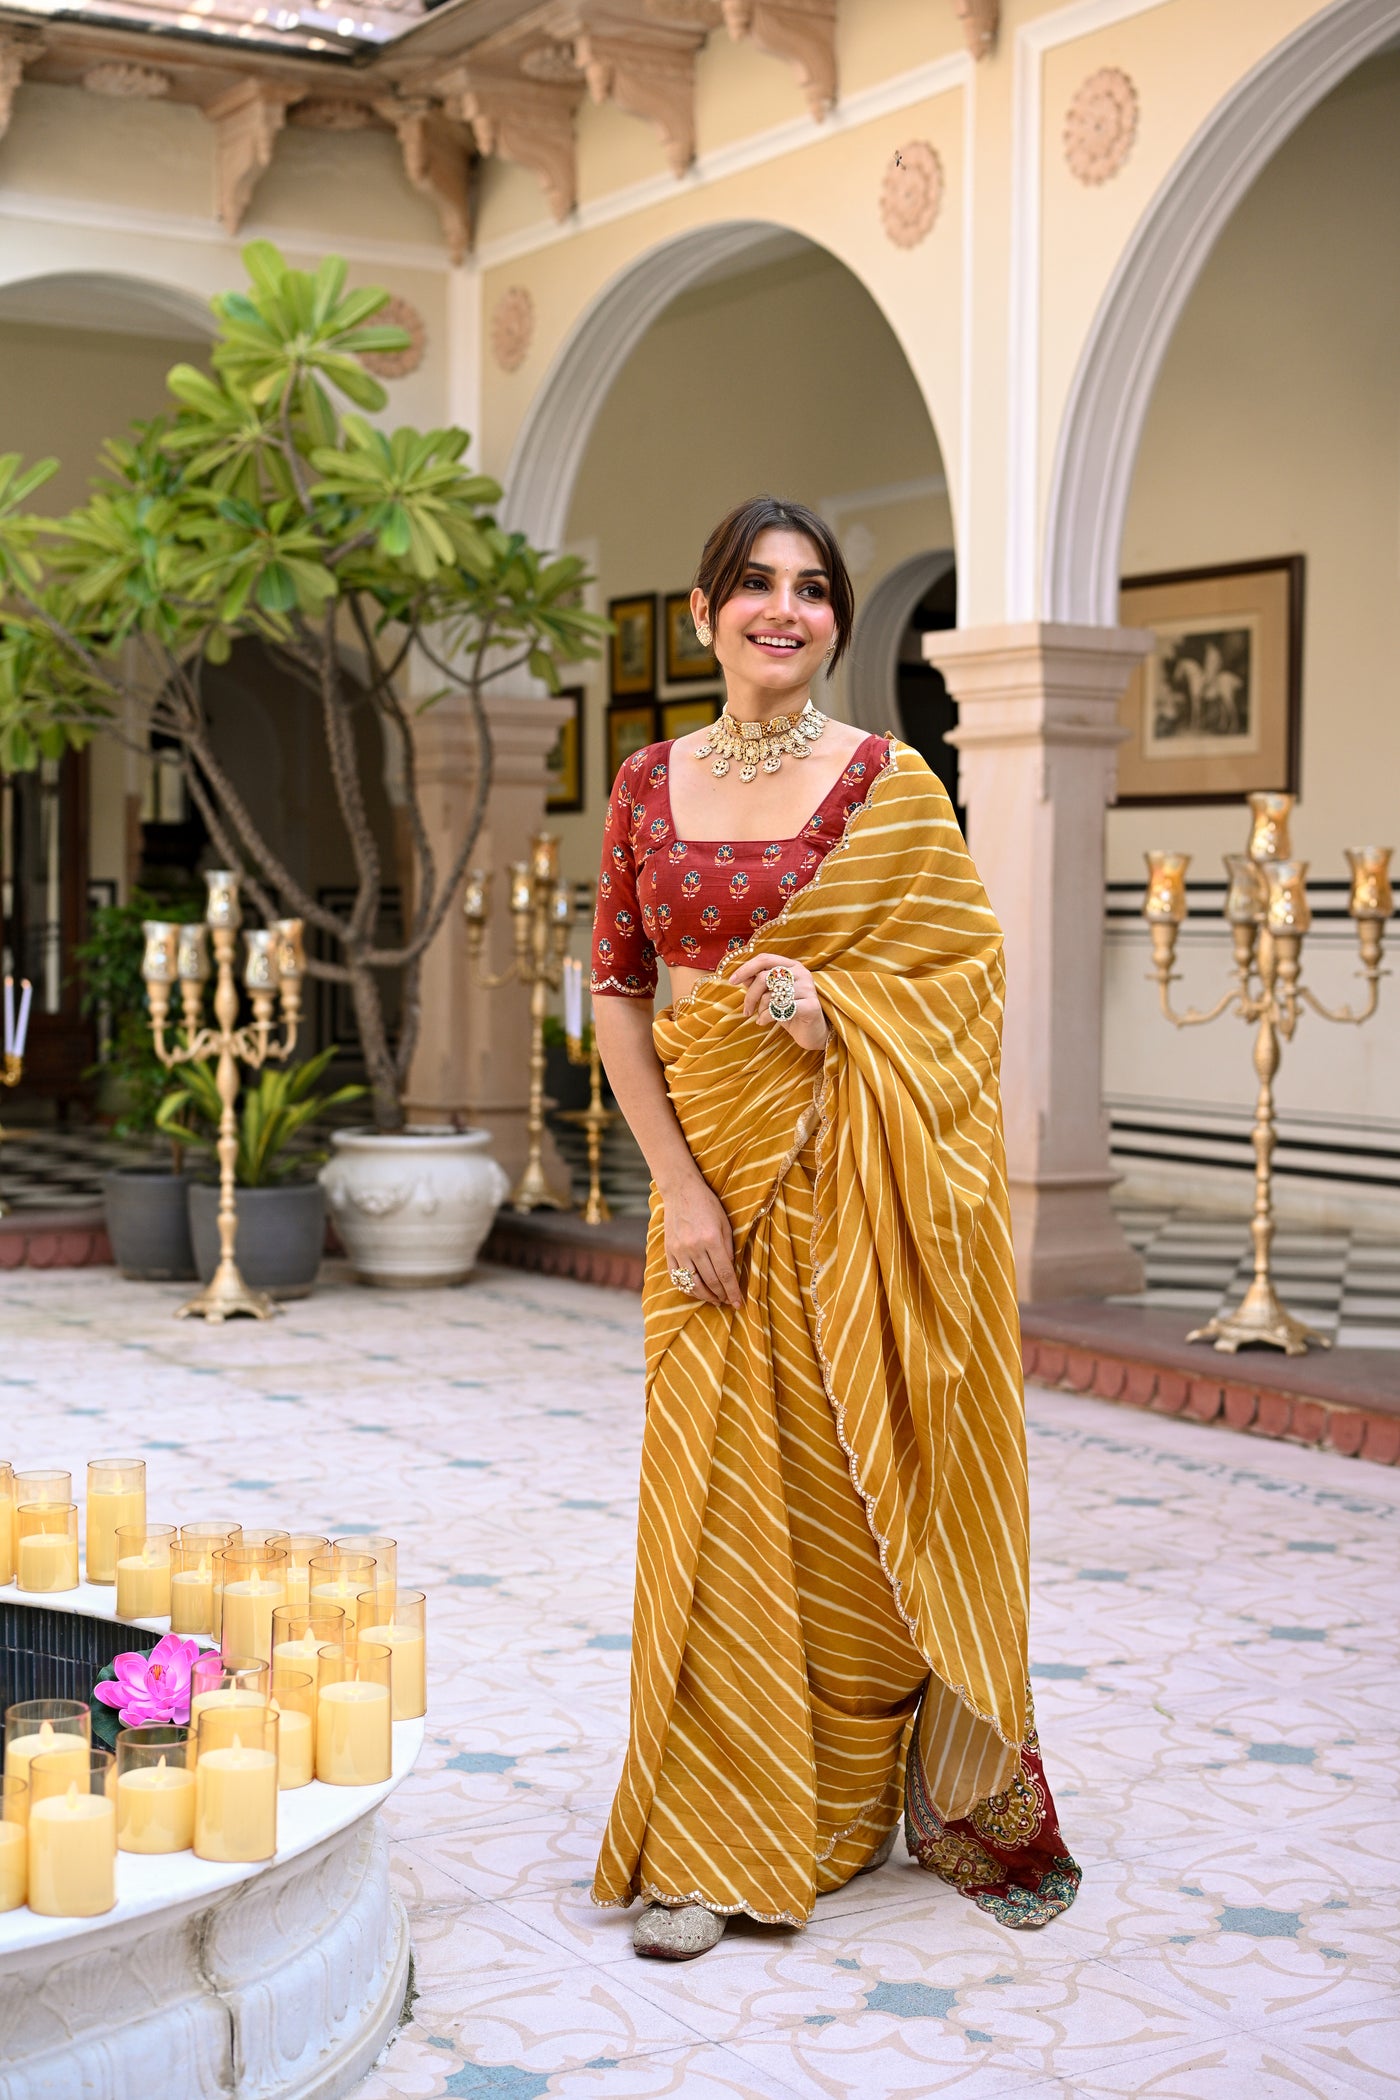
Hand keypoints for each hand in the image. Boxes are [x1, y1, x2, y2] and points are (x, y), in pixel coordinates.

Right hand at [660, 1172, 741, 1309]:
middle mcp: (694, 1247)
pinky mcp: (669, 1250)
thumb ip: (728, 1248)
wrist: (681, 1190)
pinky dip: (687, 1288)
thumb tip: (730, 1272)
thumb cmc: (708, 1205)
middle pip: (710, 1281)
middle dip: (721, 1295)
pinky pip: (677, 1277)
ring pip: (693, 1283)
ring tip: (715, 1300)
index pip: (725, 1273)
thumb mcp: (725, 1224)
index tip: (738, 1303)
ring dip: (705, 1296)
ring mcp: (679, 1250)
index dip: (732, 1291)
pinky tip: (697, 1291)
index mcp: (712, 1239)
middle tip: (728, 1301)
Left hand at [730, 951, 827, 1053]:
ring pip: (770, 995)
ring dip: (760, 1010)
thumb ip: (758, 982)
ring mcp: (808, 988)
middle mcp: (802, 973)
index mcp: (792, 965)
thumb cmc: (789, 1010)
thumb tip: (741, 975)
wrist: (812, 1031)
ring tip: (761, 1017)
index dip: (746, 968)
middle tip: (746, 1011)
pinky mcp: (811, 1006)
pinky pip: (779, 1009)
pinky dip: (766, 1017)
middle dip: (750, 995)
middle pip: (764, 977)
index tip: (732, 981)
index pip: (765, 959)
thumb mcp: (771, 995)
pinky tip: (764, 1022)